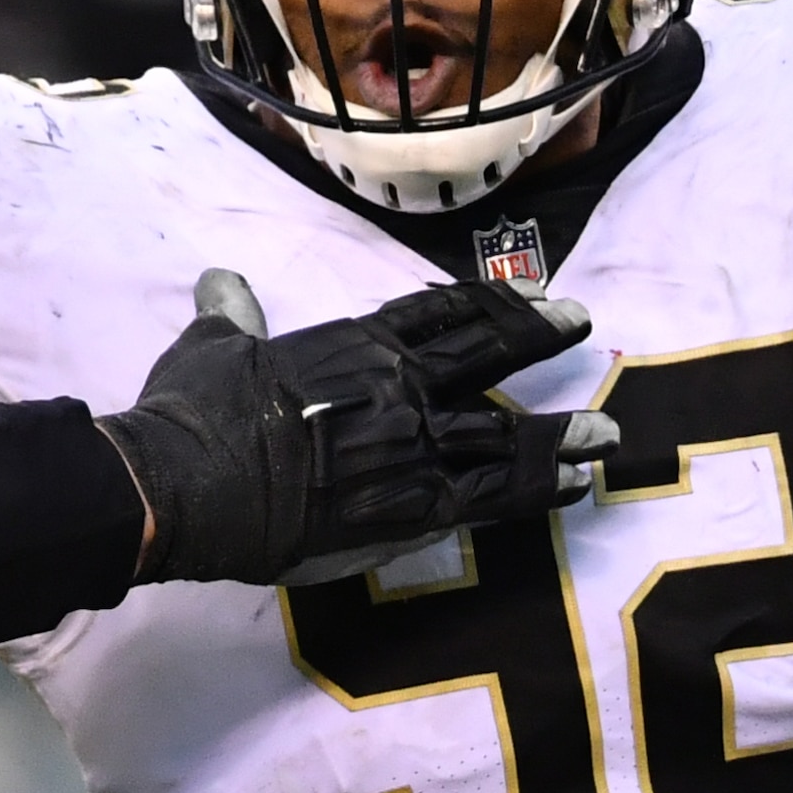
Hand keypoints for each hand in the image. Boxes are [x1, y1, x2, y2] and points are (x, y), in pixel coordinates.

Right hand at [96, 269, 617, 585]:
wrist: (188, 486)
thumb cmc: (194, 413)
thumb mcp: (212, 347)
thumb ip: (232, 315)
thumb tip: (220, 282)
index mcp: (356, 345)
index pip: (439, 311)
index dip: (489, 300)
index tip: (527, 296)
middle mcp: (400, 387)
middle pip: (488, 353)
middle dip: (540, 338)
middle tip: (580, 323)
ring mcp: (414, 447)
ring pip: (507, 435)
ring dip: (560, 434)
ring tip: (604, 435)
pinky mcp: (414, 510)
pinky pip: (496, 498)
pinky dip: (539, 490)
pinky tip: (573, 487)